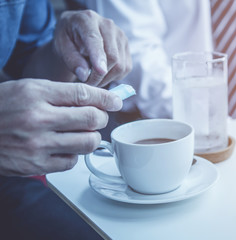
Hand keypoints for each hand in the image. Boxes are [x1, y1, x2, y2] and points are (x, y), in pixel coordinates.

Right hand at [0, 79, 122, 175]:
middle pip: (93, 119)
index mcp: (36, 94)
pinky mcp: (36, 165)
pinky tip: (63, 147)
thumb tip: (97, 99)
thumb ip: (62, 93)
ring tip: (81, 133)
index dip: (106, 97)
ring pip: (88, 142)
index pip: (84, 94)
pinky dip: (74, 154)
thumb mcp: (28, 89)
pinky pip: (72, 161)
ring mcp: (37, 145)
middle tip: (97, 117)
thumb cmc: (3, 108)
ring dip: (91, 137)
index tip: (116, 100)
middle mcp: (38, 119)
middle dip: (101, 117)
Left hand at [52, 10, 131, 86]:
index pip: (95, 40)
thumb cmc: (67, 38)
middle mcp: (108, 25)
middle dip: (99, 76)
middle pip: (112, 56)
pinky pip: (126, 69)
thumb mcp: (60, 46)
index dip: (99, 57)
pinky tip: (103, 73)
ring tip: (93, 78)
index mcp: (87, 20)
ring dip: (107, 78)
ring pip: (121, 66)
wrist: (77, 30)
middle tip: (87, 83)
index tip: (100, 71)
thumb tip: (84, 75)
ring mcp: (121, 36)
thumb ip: (71, 60)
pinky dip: (115, 76)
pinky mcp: (127, 47)